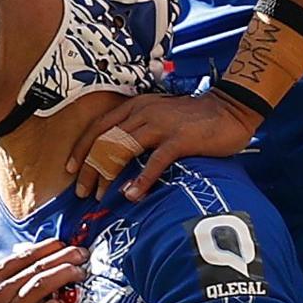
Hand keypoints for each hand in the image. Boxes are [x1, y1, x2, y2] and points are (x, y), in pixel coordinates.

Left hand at [71, 88, 258, 201]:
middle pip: (104, 140)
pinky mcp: (179, 140)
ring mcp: (161, 125)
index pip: (98, 126)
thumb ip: (141, 131)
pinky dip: (141, 180)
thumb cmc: (195, 119)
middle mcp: (144, 112)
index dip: (80, 148)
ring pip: (121, 149)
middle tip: (81, 192)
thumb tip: (120, 158)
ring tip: (100, 196)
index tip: (70, 169)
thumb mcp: (161, 118)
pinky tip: (132, 195)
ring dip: (107, 174)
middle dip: (88, 167)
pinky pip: (154, 162)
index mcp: (136, 106)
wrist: (231, 109)